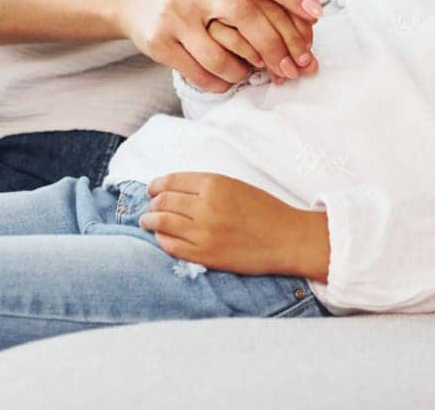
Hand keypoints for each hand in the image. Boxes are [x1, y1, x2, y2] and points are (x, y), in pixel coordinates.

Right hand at [115, 0, 321, 90]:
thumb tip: (306, 30)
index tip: (316, 14)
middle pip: (246, 15)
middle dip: (277, 46)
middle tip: (296, 68)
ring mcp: (176, 16)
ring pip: (222, 54)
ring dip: (247, 71)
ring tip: (255, 74)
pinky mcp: (160, 43)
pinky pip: (201, 73)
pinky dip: (223, 82)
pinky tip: (230, 80)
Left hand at [141, 172, 330, 279]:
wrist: (286, 239)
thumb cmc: (264, 210)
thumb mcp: (235, 186)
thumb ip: (205, 186)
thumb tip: (173, 190)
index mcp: (214, 183)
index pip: (172, 181)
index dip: (157, 185)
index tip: (152, 189)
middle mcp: (205, 206)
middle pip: (163, 201)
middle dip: (152, 204)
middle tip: (150, 207)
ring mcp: (203, 232)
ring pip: (162, 223)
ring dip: (150, 221)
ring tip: (147, 222)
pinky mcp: (204, 254)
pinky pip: (170, 246)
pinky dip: (161, 239)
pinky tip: (161, 237)